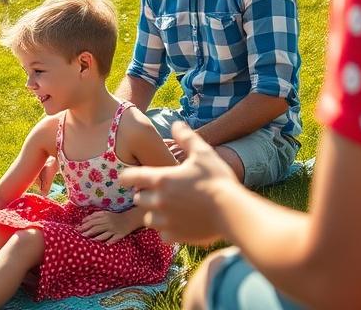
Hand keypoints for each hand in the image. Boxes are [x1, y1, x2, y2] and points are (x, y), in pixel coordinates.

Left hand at [77, 210, 136, 243]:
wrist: (129, 219)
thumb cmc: (114, 216)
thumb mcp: (105, 213)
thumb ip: (95, 216)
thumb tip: (83, 221)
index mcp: (104, 216)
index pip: (92, 220)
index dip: (84, 224)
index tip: (77, 229)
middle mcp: (108, 222)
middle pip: (96, 228)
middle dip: (87, 231)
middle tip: (80, 235)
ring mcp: (113, 229)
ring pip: (103, 234)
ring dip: (96, 238)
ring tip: (89, 241)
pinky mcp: (119, 235)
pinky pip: (113, 239)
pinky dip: (109, 242)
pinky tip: (104, 245)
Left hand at [119, 123, 235, 243]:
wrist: (232, 212)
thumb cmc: (217, 180)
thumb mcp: (203, 152)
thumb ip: (186, 137)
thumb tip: (175, 124)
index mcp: (161, 180)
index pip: (130, 177)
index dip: (128, 176)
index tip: (129, 177)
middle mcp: (158, 201)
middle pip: (138, 199)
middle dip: (144, 194)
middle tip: (158, 192)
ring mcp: (166, 221)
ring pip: (147, 219)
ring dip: (153, 213)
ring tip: (166, 209)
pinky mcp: (176, 236)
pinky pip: (163, 235)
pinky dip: (167, 230)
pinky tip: (178, 223)